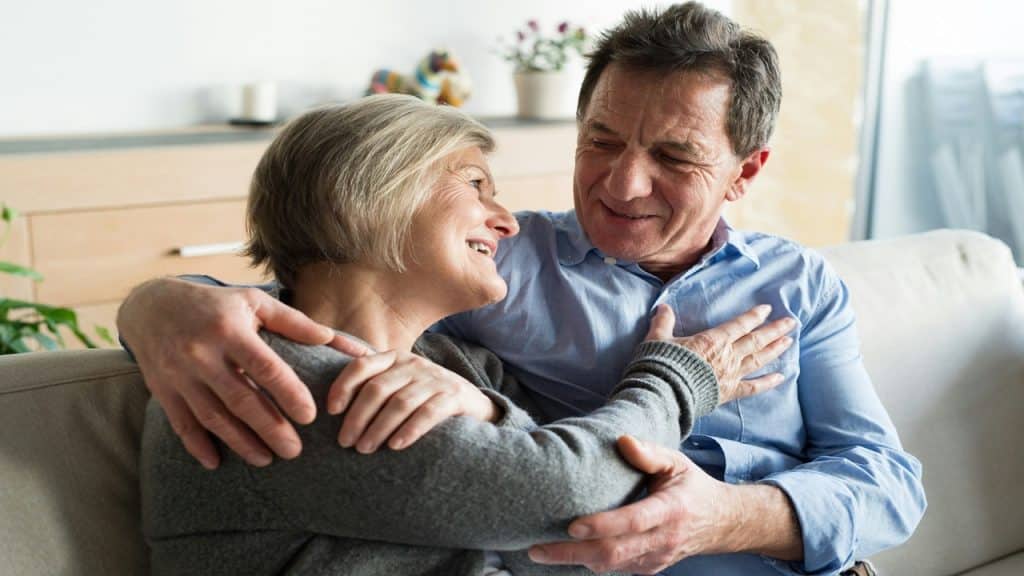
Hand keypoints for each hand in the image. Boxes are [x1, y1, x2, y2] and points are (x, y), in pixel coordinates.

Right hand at [118, 278, 370, 468]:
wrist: (152, 306)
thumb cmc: (216, 304)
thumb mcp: (253, 302)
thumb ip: (294, 322)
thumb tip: (332, 338)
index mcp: (230, 330)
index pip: (265, 368)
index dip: (288, 394)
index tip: (309, 417)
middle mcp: (202, 354)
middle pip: (241, 400)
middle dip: (270, 429)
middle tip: (295, 451)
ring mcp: (179, 374)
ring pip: (213, 417)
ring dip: (240, 442)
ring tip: (266, 459)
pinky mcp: (163, 389)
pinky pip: (181, 424)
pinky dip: (198, 446)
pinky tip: (216, 462)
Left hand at [328, 350, 499, 452]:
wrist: (472, 404)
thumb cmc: (424, 397)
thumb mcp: (398, 382)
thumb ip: (369, 381)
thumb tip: (328, 398)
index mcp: (394, 358)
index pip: (361, 366)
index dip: (343, 387)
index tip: (331, 412)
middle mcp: (414, 364)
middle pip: (377, 388)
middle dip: (357, 417)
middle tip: (346, 442)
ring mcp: (436, 379)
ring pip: (400, 403)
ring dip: (378, 428)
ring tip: (365, 449)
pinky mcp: (454, 396)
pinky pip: (428, 413)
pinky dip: (410, 430)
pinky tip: (396, 446)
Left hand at [529, 435, 738, 573]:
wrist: (720, 522)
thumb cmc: (691, 486)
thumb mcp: (676, 462)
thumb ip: (649, 452)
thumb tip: (622, 440)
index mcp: (671, 509)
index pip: (634, 522)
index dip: (603, 526)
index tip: (572, 525)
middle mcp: (663, 539)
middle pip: (614, 553)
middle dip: (573, 553)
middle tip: (537, 548)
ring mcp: (655, 559)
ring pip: (611, 567)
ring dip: (574, 562)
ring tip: (539, 552)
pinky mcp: (647, 569)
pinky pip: (614, 571)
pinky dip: (587, 564)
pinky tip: (562, 555)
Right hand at [644, 304, 794, 404]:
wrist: (663, 394)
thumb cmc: (660, 364)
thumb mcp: (657, 339)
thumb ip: (663, 322)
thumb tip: (662, 307)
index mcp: (712, 340)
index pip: (739, 324)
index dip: (754, 316)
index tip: (768, 309)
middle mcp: (727, 355)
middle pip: (756, 340)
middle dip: (774, 330)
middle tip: (791, 322)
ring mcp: (730, 375)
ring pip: (759, 359)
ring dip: (775, 349)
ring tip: (789, 341)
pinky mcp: (729, 393)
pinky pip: (753, 387)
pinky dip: (768, 382)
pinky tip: (781, 377)